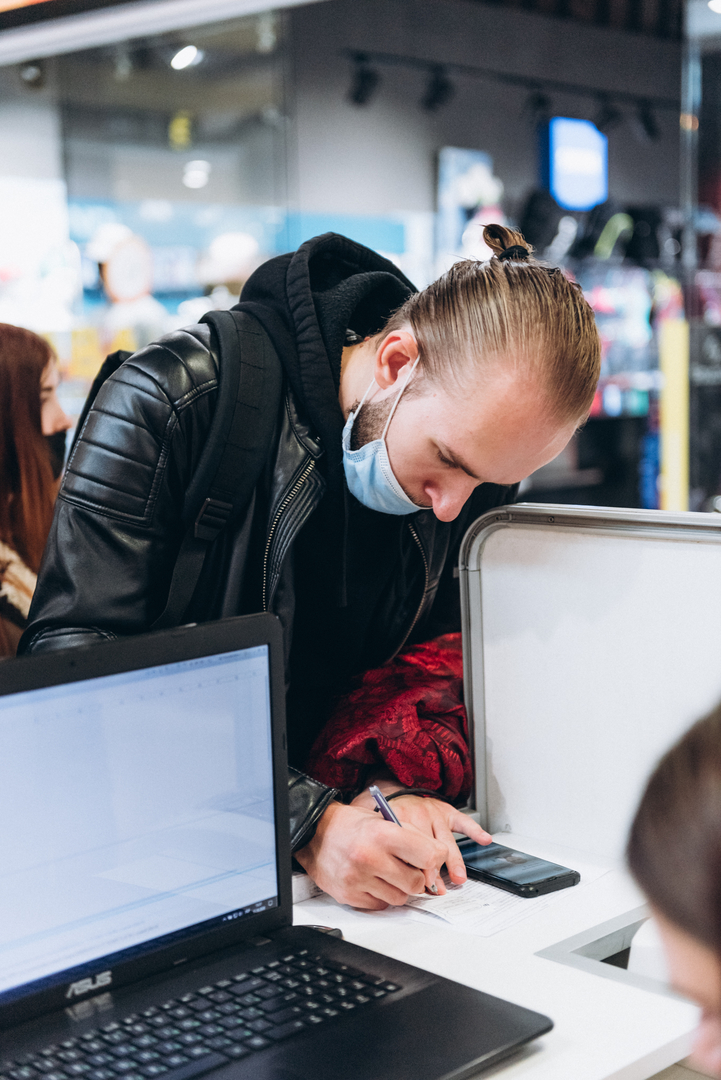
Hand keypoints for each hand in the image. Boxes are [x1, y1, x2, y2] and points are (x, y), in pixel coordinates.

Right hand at [294, 801, 448, 909]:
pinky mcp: (349, 896)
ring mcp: (358, 880)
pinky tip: (373, 880)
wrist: (314, 833)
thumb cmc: (351, 825)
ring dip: (399, 888)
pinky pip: (380, 906)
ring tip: (387, 873)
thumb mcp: (384, 820)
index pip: (429, 856)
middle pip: (416, 883)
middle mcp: (370, 858)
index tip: (433, 859)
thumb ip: (412, 837)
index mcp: (383, 834)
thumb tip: (437, 858)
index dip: (435, 859)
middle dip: (416, 876)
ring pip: (400, 898)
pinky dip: (381, 896)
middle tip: (407, 866)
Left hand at [352, 782, 491, 890]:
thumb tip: (401, 884)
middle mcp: (417, 814)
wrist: (396, 794)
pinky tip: (484, 839)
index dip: (414, 870)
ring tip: (458, 878)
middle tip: (437, 888)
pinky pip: (463, 821)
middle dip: (433, 870)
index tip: (421, 887)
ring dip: (453, 861)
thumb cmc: (388, 819)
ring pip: (446, 840)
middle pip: (427, 847)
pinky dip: (474, 830)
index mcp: (398, 820)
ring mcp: (434, 812)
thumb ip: (390, 853)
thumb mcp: (382, 833)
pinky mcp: (447, 811)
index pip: (408, 848)